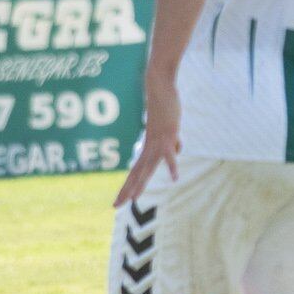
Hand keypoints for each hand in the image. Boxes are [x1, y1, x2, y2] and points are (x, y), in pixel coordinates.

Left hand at [115, 75, 179, 205]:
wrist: (159, 87)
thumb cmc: (165, 105)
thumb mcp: (169, 128)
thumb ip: (172, 141)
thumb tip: (177, 150)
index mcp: (147, 147)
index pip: (134, 172)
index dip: (127, 187)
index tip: (119, 201)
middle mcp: (148, 147)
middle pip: (136, 174)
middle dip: (127, 190)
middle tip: (115, 206)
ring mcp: (157, 143)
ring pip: (148, 168)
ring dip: (141, 184)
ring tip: (135, 199)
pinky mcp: (167, 136)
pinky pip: (170, 155)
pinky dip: (172, 167)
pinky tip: (175, 179)